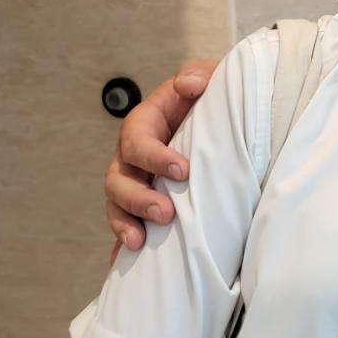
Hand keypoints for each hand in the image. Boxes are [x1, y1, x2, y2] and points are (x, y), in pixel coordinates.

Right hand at [105, 60, 214, 250]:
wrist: (221, 119)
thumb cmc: (212, 98)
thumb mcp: (210, 78)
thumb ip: (198, 75)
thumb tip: (189, 84)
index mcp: (145, 124)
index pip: (137, 141)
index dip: (154, 157)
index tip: (182, 171)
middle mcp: (133, 156)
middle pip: (118, 179)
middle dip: (138, 199)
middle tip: (166, 213)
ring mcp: (136, 182)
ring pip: (116, 205)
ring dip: (125, 224)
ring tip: (140, 242)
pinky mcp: (144, 203)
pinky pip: (126, 226)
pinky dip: (122, 244)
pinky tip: (123, 263)